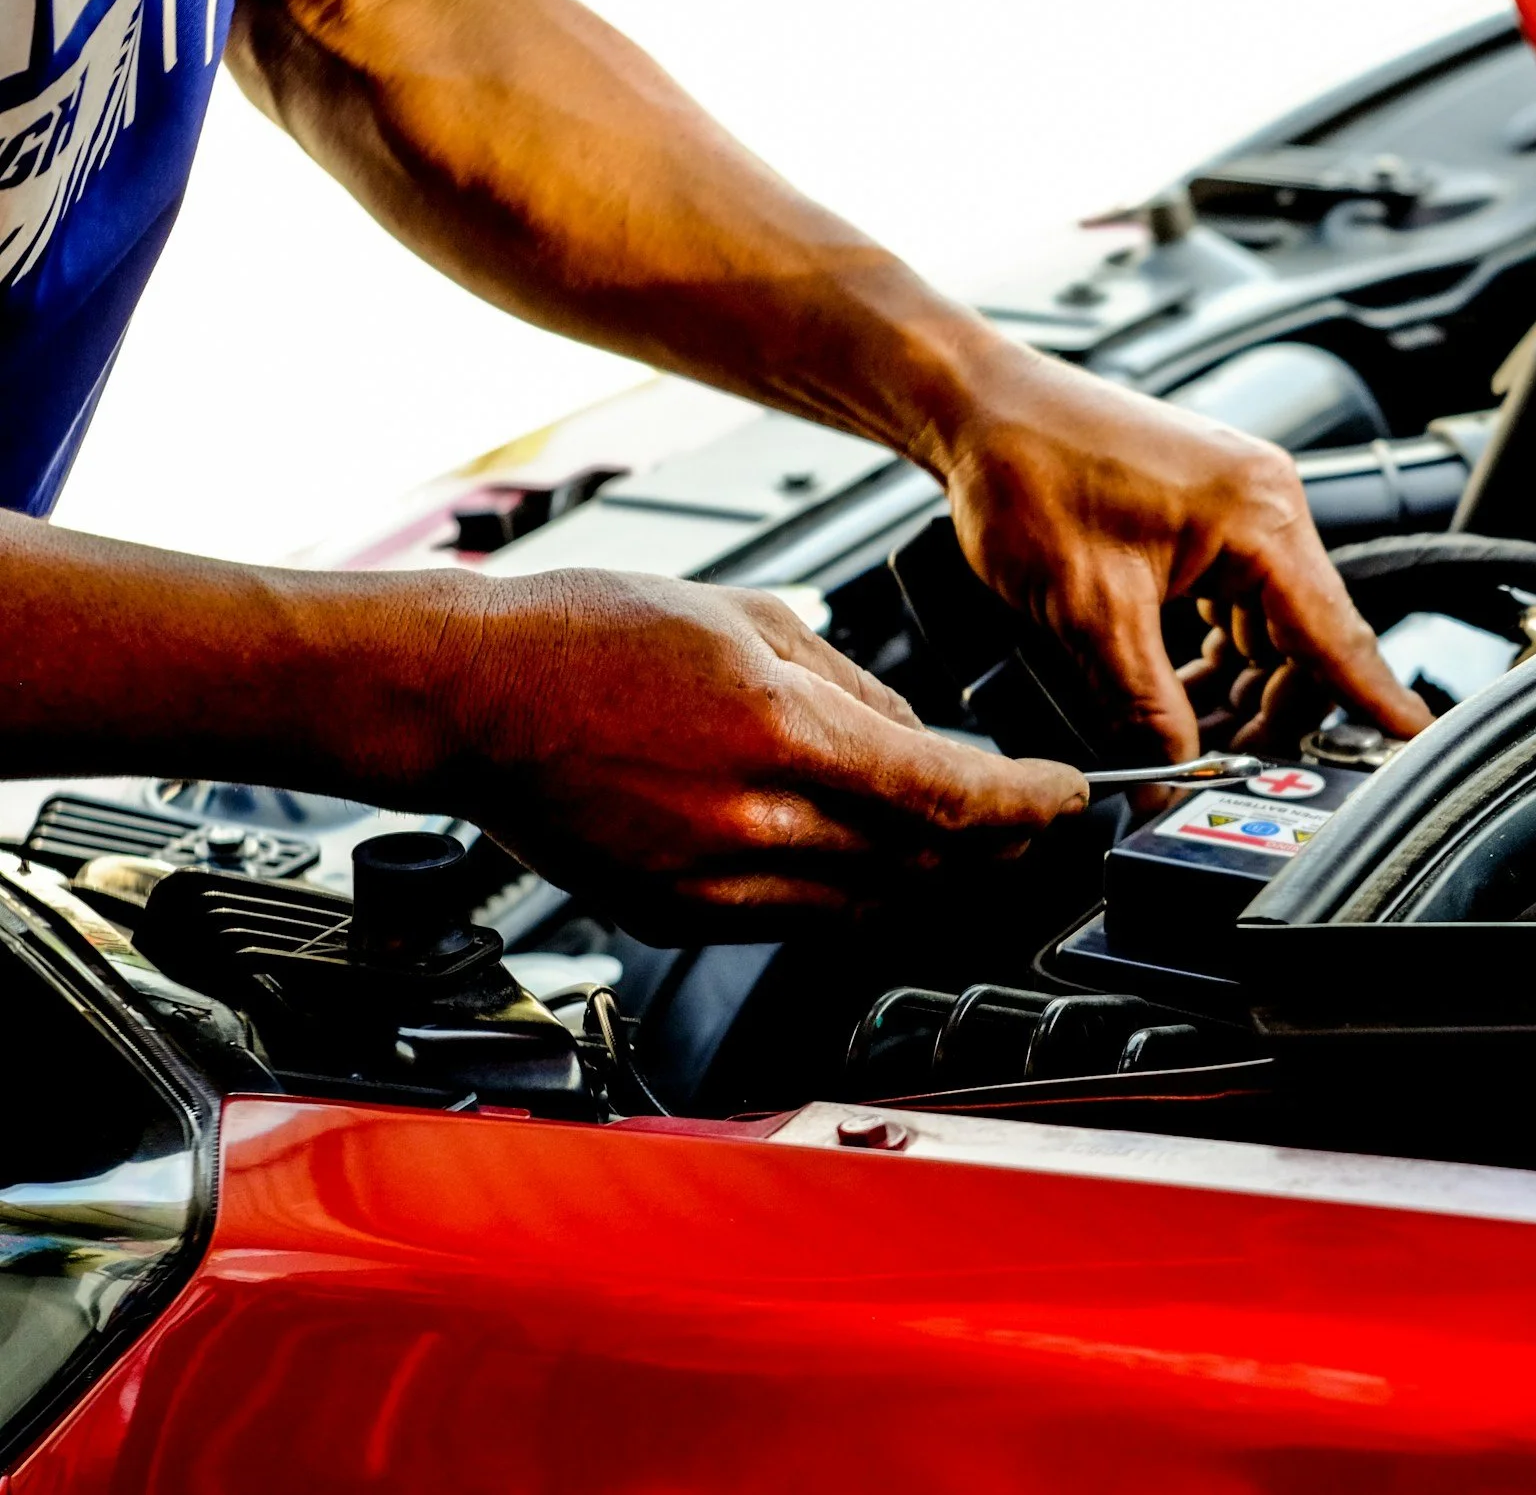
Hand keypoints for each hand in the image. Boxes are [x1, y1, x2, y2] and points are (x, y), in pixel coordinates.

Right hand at [441, 569, 1085, 940]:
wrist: (465, 695)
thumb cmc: (588, 635)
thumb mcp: (749, 617)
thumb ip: (853, 687)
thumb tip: (926, 739)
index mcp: (778, 730)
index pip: (947, 795)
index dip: (1026, 807)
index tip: (1066, 799)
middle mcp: (750, 822)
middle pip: (922, 862)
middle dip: (995, 847)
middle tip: (1034, 824)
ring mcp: (708, 883)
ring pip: (869, 904)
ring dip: (930, 879)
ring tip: (967, 845)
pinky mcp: (673, 917)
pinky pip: (797, 921)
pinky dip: (850, 894)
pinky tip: (862, 859)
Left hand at [934, 345, 1431, 759]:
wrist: (978, 407)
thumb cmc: (1028, 471)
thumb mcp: (1088, 611)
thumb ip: (1141, 706)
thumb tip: (1170, 782)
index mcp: (1260, 519)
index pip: (1338, 637)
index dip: (1376, 704)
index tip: (1417, 749)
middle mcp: (1266, 507)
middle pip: (1307, 645)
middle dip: (1274, 716)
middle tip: (1228, 774)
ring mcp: (1238, 509)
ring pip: (1270, 632)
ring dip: (1238, 691)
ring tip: (1188, 740)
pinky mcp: (1206, 517)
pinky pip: (1235, 606)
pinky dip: (1212, 657)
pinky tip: (1171, 691)